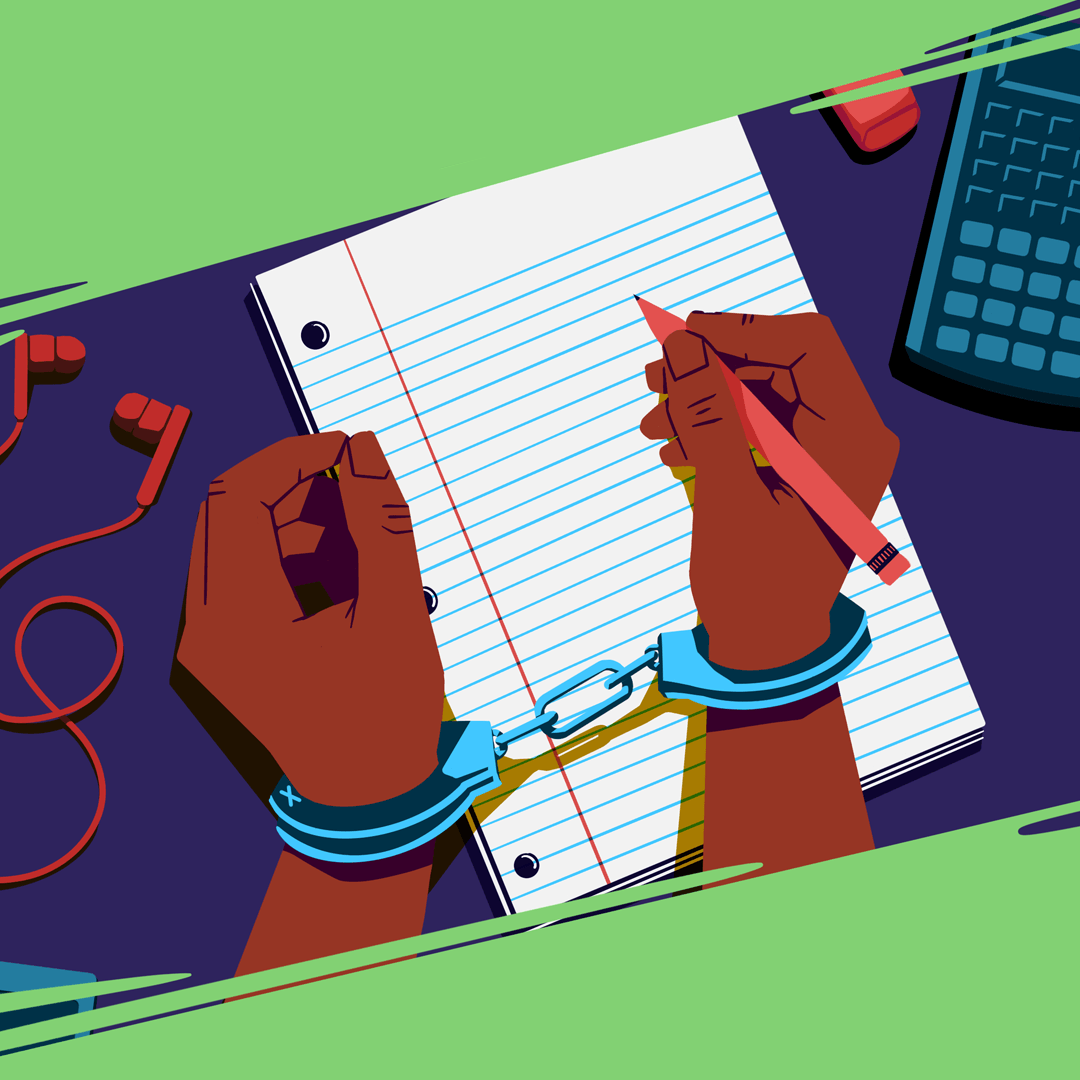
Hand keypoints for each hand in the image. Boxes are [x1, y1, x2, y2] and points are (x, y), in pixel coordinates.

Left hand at [176, 430, 443, 805]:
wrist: (366, 799)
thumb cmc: (386, 717)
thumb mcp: (396, 612)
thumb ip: (383, 523)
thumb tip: (365, 450)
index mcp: (237, 619)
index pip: (238, 498)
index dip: (292, 457)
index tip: (346, 451)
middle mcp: (203, 626)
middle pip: (226, 512)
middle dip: (292, 485)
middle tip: (353, 485)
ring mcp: (207, 639)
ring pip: (233, 539)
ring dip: (294, 519)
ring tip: (359, 535)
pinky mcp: (223, 647)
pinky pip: (243, 573)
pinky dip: (289, 555)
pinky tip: (343, 567)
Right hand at [640, 311, 897, 669]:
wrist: (764, 648)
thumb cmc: (757, 588)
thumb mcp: (727, 496)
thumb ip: (707, 414)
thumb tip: (681, 345)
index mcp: (853, 442)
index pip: (809, 347)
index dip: (742, 331)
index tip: (682, 335)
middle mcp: (847, 439)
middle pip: (780, 366)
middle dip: (713, 368)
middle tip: (654, 376)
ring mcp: (823, 455)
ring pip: (759, 394)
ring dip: (703, 400)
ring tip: (652, 421)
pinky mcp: (797, 471)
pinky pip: (753, 427)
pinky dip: (712, 428)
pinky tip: (672, 446)